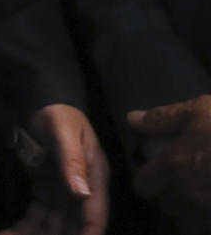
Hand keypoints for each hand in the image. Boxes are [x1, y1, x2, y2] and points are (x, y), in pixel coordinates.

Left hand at [0, 104, 108, 234]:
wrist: (40, 101)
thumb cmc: (57, 113)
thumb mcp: (64, 132)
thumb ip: (72, 160)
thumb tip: (81, 193)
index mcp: (94, 177)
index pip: (94, 215)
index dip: (87, 234)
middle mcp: (82, 190)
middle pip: (73, 225)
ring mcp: (64, 193)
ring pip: (54, 224)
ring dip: (36, 234)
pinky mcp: (47, 191)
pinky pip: (39, 214)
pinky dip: (26, 226)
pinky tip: (10, 233)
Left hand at [130, 97, 210, 233]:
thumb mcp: (195, 111)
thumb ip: (161, 119)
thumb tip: (132, 120)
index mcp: (173, 166)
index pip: (142, 185)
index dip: (147, 178)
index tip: (156, 171)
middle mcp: (188, 195)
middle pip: (165, 206)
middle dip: (170, 194)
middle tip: (182, 179)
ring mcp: (209, 214)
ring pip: (186, 224)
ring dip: (189, 212)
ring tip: (200, 194)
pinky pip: (207, 227)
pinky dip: (207, 219)